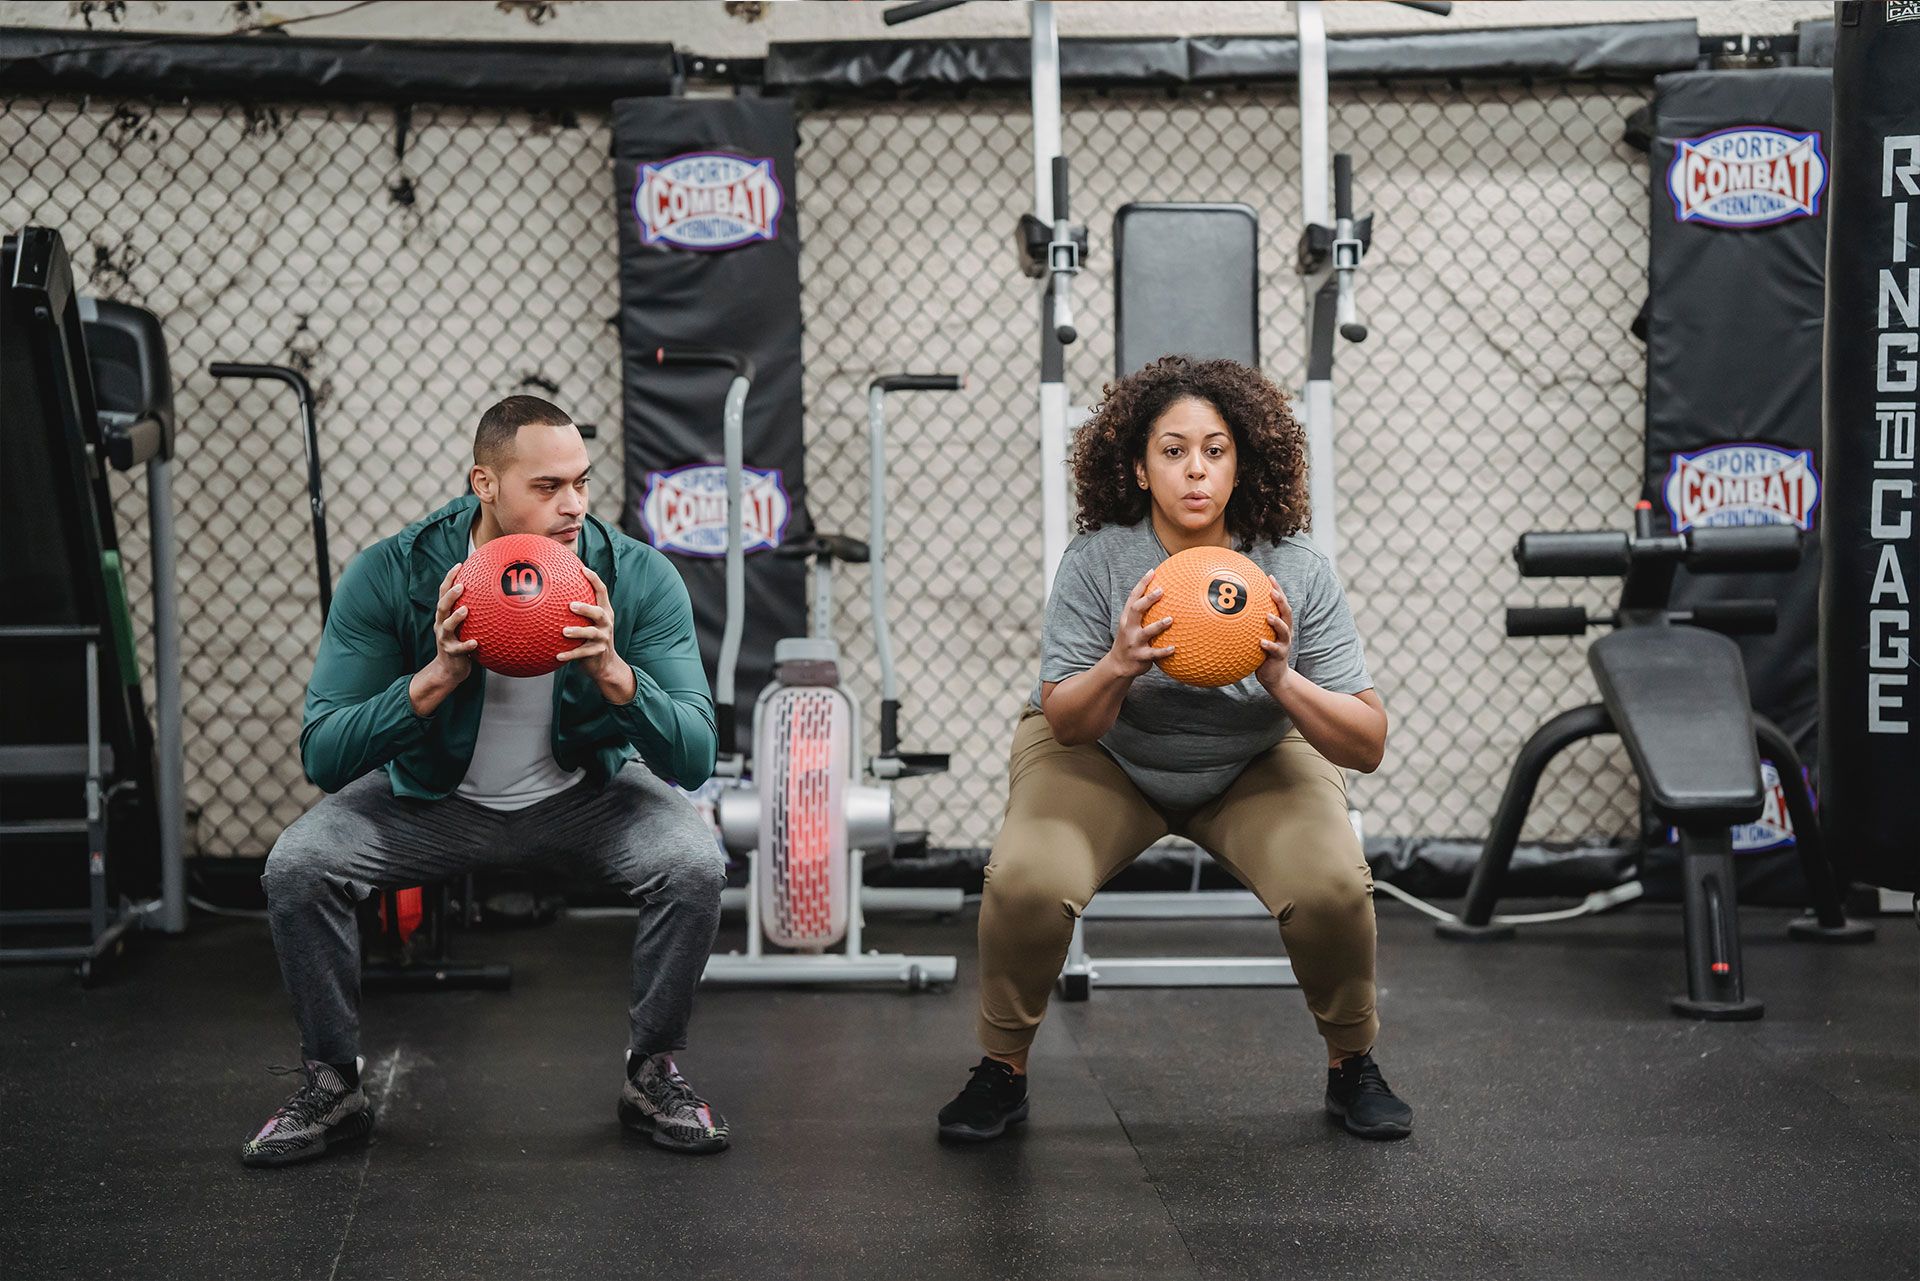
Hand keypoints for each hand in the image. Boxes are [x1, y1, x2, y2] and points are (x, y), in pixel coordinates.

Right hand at [410, 564, 476, 714]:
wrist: (448, 669)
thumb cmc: (461, 643)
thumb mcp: (465, 625)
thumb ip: (474, 611)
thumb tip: (496, 595)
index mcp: (445, 616)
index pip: (444, 593)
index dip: (449, 578)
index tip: (460, 564)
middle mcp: (442, 625)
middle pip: (441, 606)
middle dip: (450, 595)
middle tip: (461, 585)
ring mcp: (445, 639)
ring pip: (447, 626)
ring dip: (456, 617)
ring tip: (465, 610)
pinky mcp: (451, 653)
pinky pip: (460, 649)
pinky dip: (467, 645)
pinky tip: (476, 642)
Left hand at [560, 566, 633, 703]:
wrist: (605, 665)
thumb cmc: (590, 638)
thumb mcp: (588, 622)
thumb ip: (577, 610)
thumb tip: (553, 592)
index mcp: (604, 612)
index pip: (602, 592)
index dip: (594, 580)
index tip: (583, 570)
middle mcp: (606, 623)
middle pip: (600, 612)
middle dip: (586, 608)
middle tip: (571, 605)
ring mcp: (603, 638)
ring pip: (592, 633)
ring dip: (578, 632)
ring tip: (564, 632)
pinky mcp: (598, 652)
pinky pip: (582, 653)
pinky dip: (570, 654)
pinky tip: (557, 656)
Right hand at [1104, 567, 1175, 678]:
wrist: (1118, 665)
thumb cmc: (1130, 641)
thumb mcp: (1130, 625)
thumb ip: (1142, 613)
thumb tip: (1162, 595)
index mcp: (1126, 618)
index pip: (1133, 597)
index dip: (1141, 584)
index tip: (1152, 572)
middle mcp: (1129, 628)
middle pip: (1136, 610)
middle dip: (1148, 600)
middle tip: (1161, 590)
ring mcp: (1134, 642)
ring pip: (1146, 632)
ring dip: (1158, 625)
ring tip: (1170, 619)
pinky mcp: (1140, 656)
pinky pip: (1154, 653)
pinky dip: (1163, 651)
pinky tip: (1174, 648)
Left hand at [1256, 574, 1294, 696]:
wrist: (1274, 675)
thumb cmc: (1261, 652)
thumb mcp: (1256, 635)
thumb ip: (1248, 623)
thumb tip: (1227, 610)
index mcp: (1280, 623)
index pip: (1280, 603)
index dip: (1277, 589)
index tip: (1269, 576)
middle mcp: (1285, 631)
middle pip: (1287, 612)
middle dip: (1280, 600)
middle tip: (1272, 591)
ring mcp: (1284, 643)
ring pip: (1284, 630)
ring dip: (1277, 622)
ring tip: (1268, 616)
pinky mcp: (1279, 656)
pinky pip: (1275, 650)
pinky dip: (1269, 645)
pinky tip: (1261, 642)